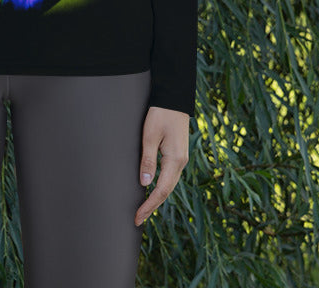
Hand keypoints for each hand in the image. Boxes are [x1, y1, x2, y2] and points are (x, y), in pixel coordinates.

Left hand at [135, 106, 189, 225]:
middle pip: (167, 191)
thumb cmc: (160, 114)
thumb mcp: (150, 135)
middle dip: (152, 206)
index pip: (161, 190)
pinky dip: (161, 188)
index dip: (149, 205)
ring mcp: (181, 159)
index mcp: (175, 159)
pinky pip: (170, 176)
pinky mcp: (178, 154)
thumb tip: (145, 184)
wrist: (174, 98)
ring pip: (169, 185)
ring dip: (157, 198)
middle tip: (137, 219)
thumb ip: (148, 159)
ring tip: (144, 210)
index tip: (138, 216)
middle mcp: (181, 162)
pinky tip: (153, 191)